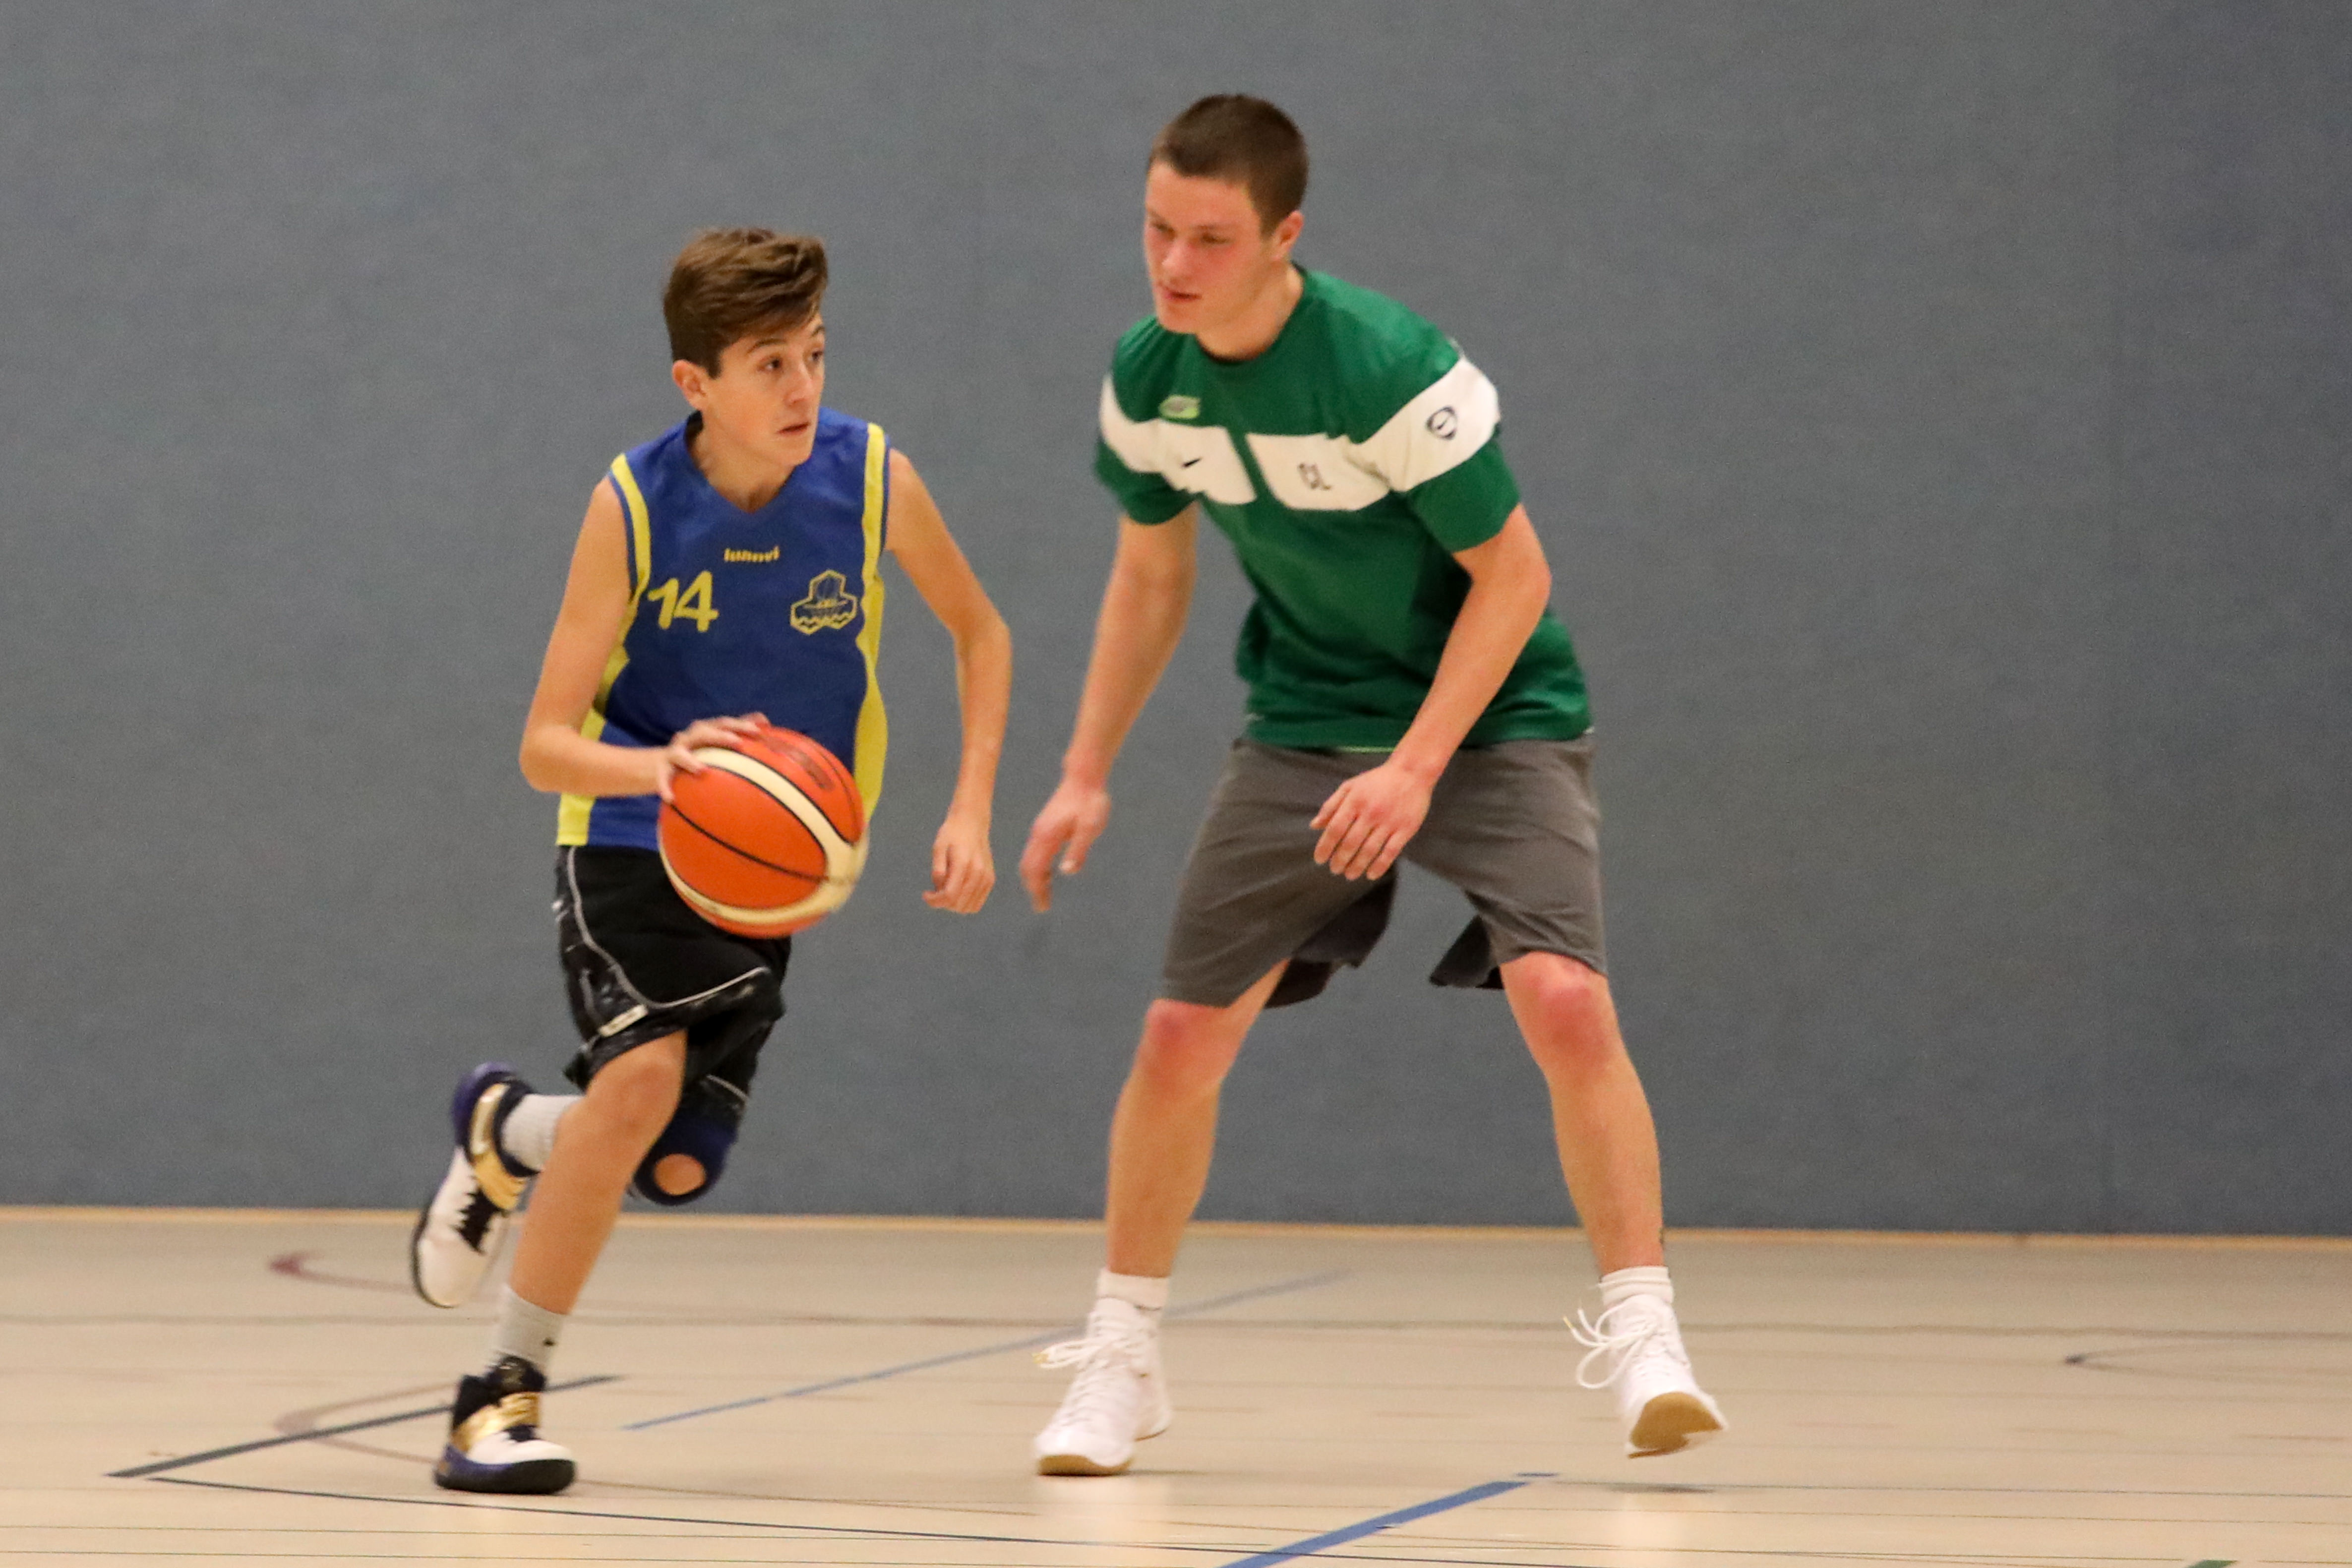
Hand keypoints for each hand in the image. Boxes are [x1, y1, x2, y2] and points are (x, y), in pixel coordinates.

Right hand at [654, 713, 768, 800]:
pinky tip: (671, 799)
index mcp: (704, 731)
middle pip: (703, 732)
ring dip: (690, 761)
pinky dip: (665, 788)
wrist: (656, 766)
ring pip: (680, 753)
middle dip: (720, 736)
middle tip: (737, 742)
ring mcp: (673, 753)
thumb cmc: (695, 755)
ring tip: (702, 770)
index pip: (723, 723)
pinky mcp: (659, 770)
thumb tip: (764, 721)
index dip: (740, 724)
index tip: (759, 731)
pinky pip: (662, 779)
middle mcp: (688, 738)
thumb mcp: (714, 744)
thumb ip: (737, 733)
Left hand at [926, 807, 994, 912]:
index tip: (925, 894)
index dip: (934, 901)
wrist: (972, 824)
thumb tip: (939, 889)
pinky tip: (957, 890)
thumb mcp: (938, 848)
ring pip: (967, 907)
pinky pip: (976, 904)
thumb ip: (938, 870)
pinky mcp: (989, 881)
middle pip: (957, 904)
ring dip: (953, 905)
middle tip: (934, 890)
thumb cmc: (951, 835)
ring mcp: (986, 878)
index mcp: (963, 864)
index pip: (949, 895)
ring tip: (946, 889)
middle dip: (942, 903)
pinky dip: (964, 902)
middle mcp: (978, 873)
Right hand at [1021, 777, 1110, 911]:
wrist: (1084, 777)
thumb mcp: (1090, 827)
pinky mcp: (1046, 826)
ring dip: (1036, 878)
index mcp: (1047, 837)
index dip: (1036, 891)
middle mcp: (1038, 834)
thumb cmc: (1090, 802)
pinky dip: (1039, 867)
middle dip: (1034, 888)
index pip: (1034, 870)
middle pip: (1027, 867)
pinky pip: (1036, 853)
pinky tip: (1049, 874)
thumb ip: (1078, 849)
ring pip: (1031, 860)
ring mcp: (1041, 829)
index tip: (1042, 907)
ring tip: (1046, 894)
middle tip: (1043, 906)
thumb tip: (1068, 872)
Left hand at [1310, 759, 1433, 880]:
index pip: (1335, 829)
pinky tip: (1371, 874)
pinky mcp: (1406, 829)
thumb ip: (1331, 806)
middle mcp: (1370, 812)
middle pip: (1351, 843)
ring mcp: (1389, 822)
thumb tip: (1314, 825)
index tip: (1320, 860)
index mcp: (1354, 801)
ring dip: (1357, 866)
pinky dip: (1380, 866)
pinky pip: (1390, 852)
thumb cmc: (1377, 780)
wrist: (1411, 772)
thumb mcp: (1350, 786)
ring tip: (1350, 875)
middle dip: (1340, 860)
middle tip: (1335, 870)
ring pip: (1369, 850)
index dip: (1325, 847)